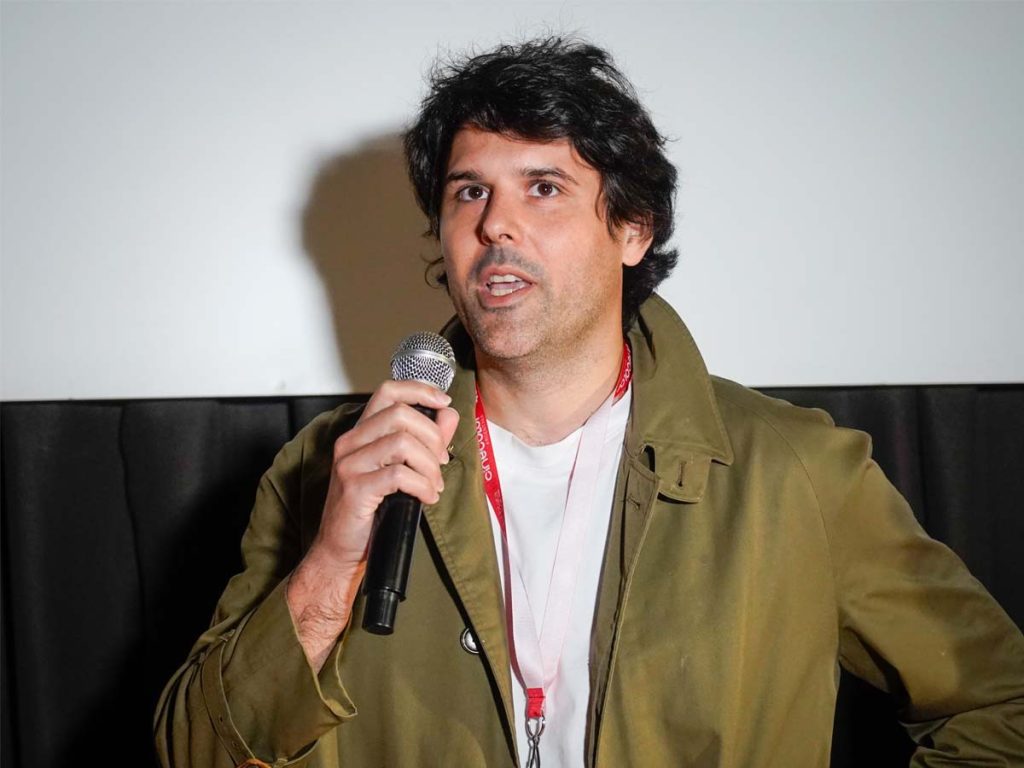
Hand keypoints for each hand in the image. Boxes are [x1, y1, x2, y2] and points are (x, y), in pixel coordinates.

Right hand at [286, 380, 459, 670]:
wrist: (341, 550)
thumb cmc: (371, 510)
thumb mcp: (401, 469)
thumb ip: (426, 440)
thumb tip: (448, 414)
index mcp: (361, 433)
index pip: (387, 391)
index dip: (419, 390)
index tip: (443, 402)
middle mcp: (350, 442)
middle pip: (401, 415)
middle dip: (432, 437)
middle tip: (441, 463)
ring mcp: (348, 464)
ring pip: (402, 443)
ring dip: (429, 465)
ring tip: (434, 485)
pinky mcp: (354, 488)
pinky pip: (399, 474)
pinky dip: (422, 486)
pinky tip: (426, 498)